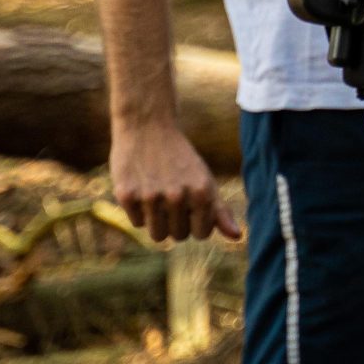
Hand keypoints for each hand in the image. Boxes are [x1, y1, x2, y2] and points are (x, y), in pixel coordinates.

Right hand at [110, 119, 241, 242]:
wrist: (147, 126)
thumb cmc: (180, 159)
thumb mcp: (204, 179)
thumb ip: (220, 211)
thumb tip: (237, 237)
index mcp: (201, 192)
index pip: (201, 234)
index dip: (195, 222)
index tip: (191, 205)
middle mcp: (177, 196)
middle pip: (178, 236)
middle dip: (176, 221)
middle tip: (171, 194)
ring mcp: (150, 196)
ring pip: (157, 235)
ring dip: (158, 220)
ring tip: (157, 194)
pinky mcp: (126, 195)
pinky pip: (137, 223)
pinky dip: (139, 210)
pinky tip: (141, 187)